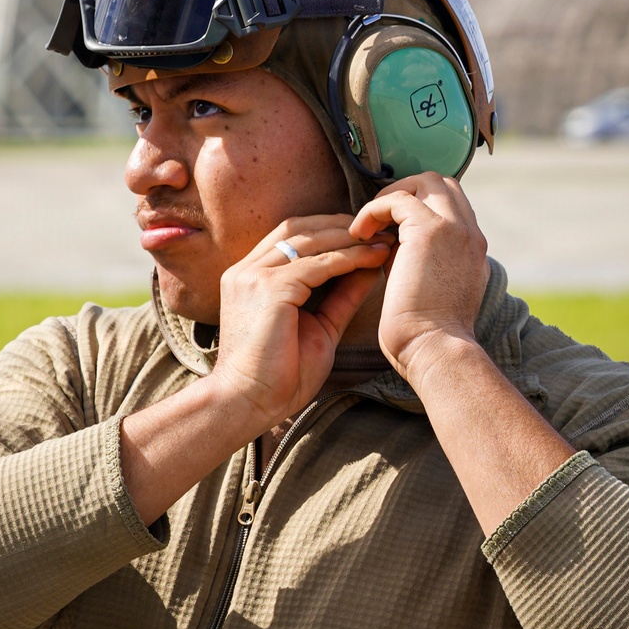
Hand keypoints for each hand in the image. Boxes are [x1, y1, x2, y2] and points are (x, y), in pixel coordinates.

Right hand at [210, 214, 391, 428]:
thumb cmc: (278, 376)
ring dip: (348, 237)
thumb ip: (339, 297)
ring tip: (381, 240)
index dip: (328, 230)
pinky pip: (316, 264)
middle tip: (378, 229)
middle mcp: (247, 270)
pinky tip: (371, 258)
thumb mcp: (318, 327)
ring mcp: (254, 276)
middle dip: (340, 225)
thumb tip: (368, 270)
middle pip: (297, 228)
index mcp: (250, 277)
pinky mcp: (269, 289)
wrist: (247, 403)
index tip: (364, 236)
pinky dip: (347, 258)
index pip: (290, 236)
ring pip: (308, 240)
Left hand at [349, 173, 489, 391]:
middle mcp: (470, 233)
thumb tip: (392, 247)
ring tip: (366, 227)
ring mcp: (454, 228)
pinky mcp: (429, 231)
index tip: (391, 229)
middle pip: (442, 184)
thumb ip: (420, 262)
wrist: (435, 349)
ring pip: (424, 182)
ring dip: (390, 197)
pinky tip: (359, 234)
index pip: (452, 205)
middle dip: (406, 192)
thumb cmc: (426, 336)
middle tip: (379, 220)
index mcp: (473, 248)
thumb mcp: (430, 289)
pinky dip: (374, 210)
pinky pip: (397, 199)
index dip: (420, 207)